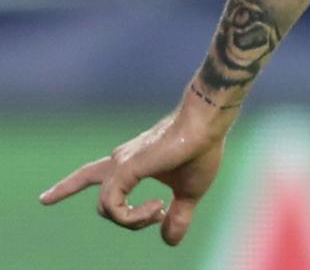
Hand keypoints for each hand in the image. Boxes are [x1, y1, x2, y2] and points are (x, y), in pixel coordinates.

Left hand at [38, 100, 229, 245]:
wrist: (206, 125)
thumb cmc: (201, 150)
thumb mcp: (190, 192)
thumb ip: (178, 215)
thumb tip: (169, 240)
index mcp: (132, 163)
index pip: (89, 174)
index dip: (66, 187)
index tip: (45, 199)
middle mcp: (120, 161)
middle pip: (94, 190)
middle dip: (121, 215)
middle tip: (158, 212)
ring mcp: (120, 165)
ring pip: (107, 208)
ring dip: (134, 220)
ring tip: (161, 210)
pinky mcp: (124, 170)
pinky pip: (113, 207)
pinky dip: (133, 217)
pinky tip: (158, 208)